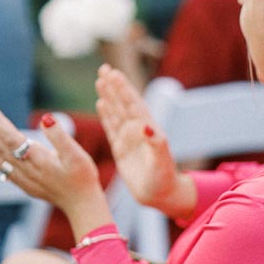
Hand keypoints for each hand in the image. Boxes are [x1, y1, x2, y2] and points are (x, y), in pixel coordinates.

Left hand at [0, 107, 110, 238]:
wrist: (81, 203)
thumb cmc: (82, 176)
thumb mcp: (76, 154)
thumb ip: (59, 136)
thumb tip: (45, 119)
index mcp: (37, 159)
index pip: (11, 138)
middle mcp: (26, 169)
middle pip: (0, 146)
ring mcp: (22, 178)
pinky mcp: (23, 183)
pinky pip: (1, 167)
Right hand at [94, 66, 195, 220]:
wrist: (160, 195)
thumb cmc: (164, 179)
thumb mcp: (162, 162)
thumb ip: (156, 143)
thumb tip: (147, 127)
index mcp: (147, 129)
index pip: (133, 104)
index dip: (123, 89)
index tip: (113, 73)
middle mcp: (138, 130)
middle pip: (123, 103)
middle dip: (114, 86)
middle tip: (104, 68)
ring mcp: (129, 138)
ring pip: (116, 112)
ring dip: (108, 96)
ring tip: (100, 80)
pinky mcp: (121, 148)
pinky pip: (111, 127)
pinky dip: (106, 114)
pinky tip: (101, 103)